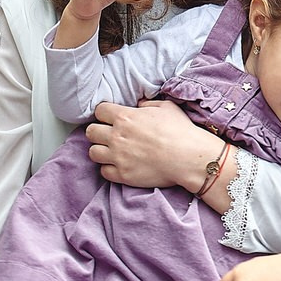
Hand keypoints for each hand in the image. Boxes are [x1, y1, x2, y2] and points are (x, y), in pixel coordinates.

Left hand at [86, 98, 224, 189]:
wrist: (189, 158)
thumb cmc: (181, 131)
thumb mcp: (166, 107)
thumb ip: (147, 105)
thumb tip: (138, 106)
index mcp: (125, 117)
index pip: (99, 111)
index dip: (105, 114)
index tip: (111, 118)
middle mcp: (117, 136)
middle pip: (91, 132)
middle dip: (99, 132)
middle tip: (109, 135)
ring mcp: (118, 157)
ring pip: (93, 152)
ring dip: (101, 151)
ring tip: (112, 152)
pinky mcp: (123, 175)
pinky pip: (104, 172)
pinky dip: (109, 169)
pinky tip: (120, 165)